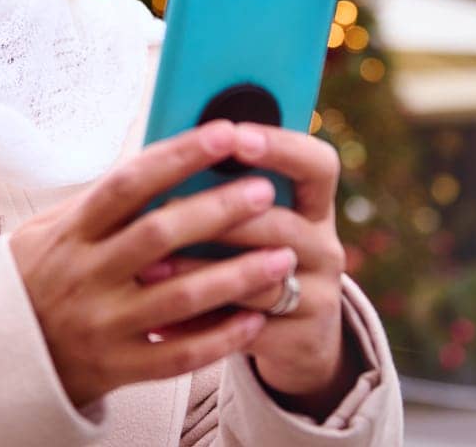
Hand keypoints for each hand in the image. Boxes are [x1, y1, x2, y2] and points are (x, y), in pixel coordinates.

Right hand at [8, 120, 301, 411]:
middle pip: (159, 234)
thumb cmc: (32, 284)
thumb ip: (96, 203)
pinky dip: (220, 337)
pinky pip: (178, 355)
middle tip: (264, 190)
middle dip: (217, 209)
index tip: (224, 133)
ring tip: (283, 255)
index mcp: (70, 234)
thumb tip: (157, 158)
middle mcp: (85, 275)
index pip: (128, 184)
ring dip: (236, 274)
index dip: (178, 156)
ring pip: (179, 296)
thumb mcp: (43, 234)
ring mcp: (102, 324)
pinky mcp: (116, 367)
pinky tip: (255, 319)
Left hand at [133, 122, 356, 402]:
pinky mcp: (300, 340)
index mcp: (314, 206)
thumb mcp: (253, 221)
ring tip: (151, 266)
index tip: (235, 135)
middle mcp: (324, 247)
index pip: (317, 164)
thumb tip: (164, 151)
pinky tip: (158, 322)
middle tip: (167, 206)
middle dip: (221, 215)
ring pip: (261, 280)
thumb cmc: (253, 256)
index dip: (281, 147)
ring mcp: (318, 296)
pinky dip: (199, 325)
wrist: (297, 337)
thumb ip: (223, 189)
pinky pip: (246, 330)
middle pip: (281, 224)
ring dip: (200, 271)